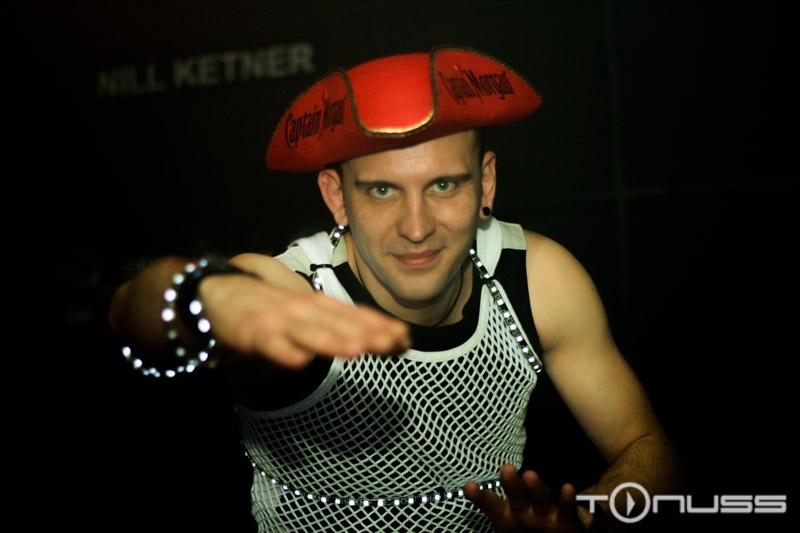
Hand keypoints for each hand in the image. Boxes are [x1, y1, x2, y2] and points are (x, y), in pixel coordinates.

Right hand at [202, 273, 410, 368]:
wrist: (221, 294)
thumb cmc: (274, 309)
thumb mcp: (311, 315)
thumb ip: (345, 328)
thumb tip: (390, 340)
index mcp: (320, 307)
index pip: (355, 315)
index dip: (380, 326)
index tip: (405, 339)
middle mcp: (304, 310)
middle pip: (339, 323)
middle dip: (367, 333)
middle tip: (393, 342)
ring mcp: (279, 320)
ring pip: (310, 332)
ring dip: (333, 340)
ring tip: (357, 350)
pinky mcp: (254, 332)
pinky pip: (271, 344)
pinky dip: (284, 352)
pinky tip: (298, 362)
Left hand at [465, 464, 586, 532]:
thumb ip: (496, 531)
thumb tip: (476, 518)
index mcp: (505, 516)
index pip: (490, 504)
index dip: (480, 497)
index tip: (469, 487)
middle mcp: (525, 510)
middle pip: (517, 494)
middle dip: (512, 483)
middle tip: (506, 468)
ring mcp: (545, 513)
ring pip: (540, 497)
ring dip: (536, 487)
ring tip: (530, 476)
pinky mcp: (566, 521)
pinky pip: (566, 510)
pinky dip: (567, 500)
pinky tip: (567, 488)